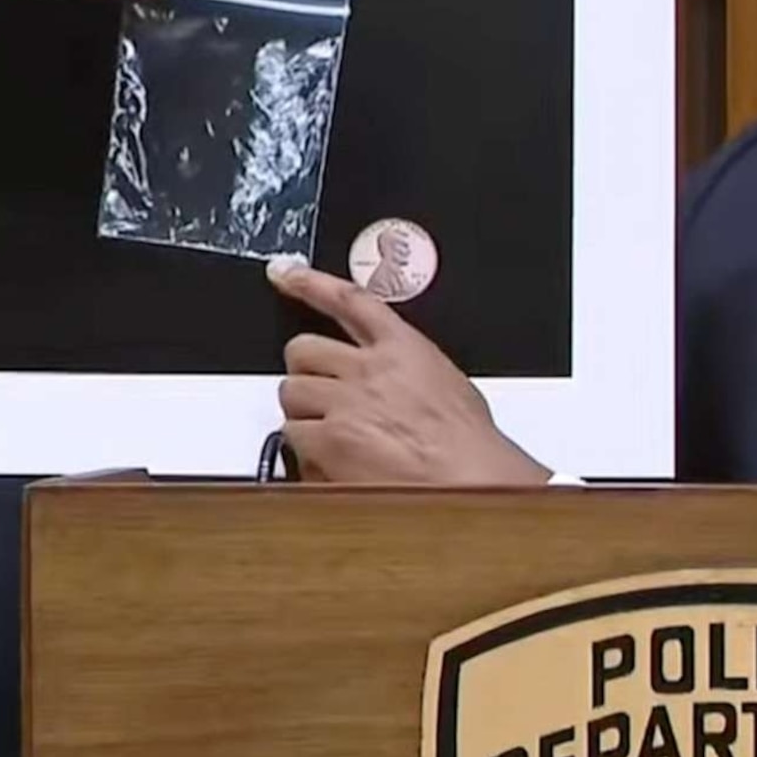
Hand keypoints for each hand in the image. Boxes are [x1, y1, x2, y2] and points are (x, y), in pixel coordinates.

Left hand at [264, 261, 549, 483]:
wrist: (472, 484)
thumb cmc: (469, 446)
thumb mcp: (450, 386)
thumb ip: (408, 372)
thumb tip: (388, 380)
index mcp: (403, 348)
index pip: (348, 300)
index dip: (310, 283)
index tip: (285, 273)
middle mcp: (368, 369)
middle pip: (303, 349)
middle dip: (306, 370)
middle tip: (319, 394)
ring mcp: (345, 404)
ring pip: (291, 391)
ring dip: (303, 411)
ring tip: (329, 433)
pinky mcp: (329, 441)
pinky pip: (292, 437)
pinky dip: (305, 452)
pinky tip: (330, 462)